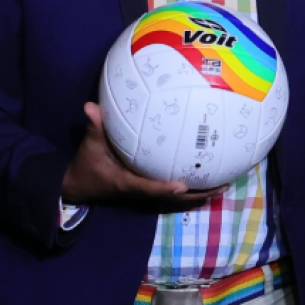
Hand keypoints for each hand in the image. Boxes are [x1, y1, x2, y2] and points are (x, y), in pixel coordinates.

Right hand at [61, 103, 225, 207]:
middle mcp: (141, 190)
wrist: (80, 185)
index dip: (164, 188)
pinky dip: (192, 189)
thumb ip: (94, 127)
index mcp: (127, 182)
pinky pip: (174, 191)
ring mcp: (147, 191)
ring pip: (178, 198)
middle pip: (173, 198)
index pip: (148, 188)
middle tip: (222, 185)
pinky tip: (209, 180)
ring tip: (225, 184)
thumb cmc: (87, 165)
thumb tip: (91, 106)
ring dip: (201, 193)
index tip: (183, 186)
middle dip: (198, 194)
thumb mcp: (89, 146)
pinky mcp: (149, 188)